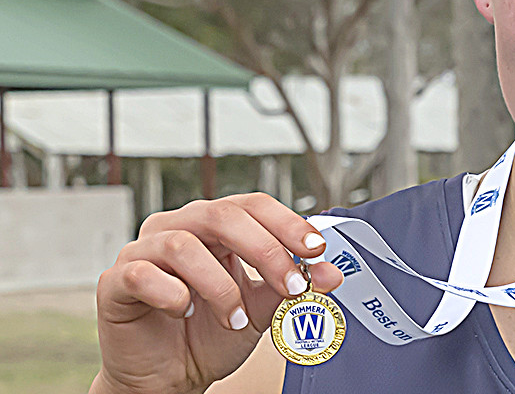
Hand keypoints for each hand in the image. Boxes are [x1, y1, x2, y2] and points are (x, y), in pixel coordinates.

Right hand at [92, 193, 343, 393]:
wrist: (168, 379)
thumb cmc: (209, 334)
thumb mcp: (260, 310)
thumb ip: (291, 287)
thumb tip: (331, 273)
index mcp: (214, 226)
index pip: (253, 205)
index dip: (287, 224)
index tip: (316, 251)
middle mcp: (178, 228)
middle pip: (223, 215)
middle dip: (266, 250)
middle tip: (291, 286)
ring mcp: (142, 251)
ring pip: (183, 244)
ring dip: (220, 285)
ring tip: (235, 319)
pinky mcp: (116, 281)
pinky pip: (142, 273)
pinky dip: (172, 294)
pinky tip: (187, 313)